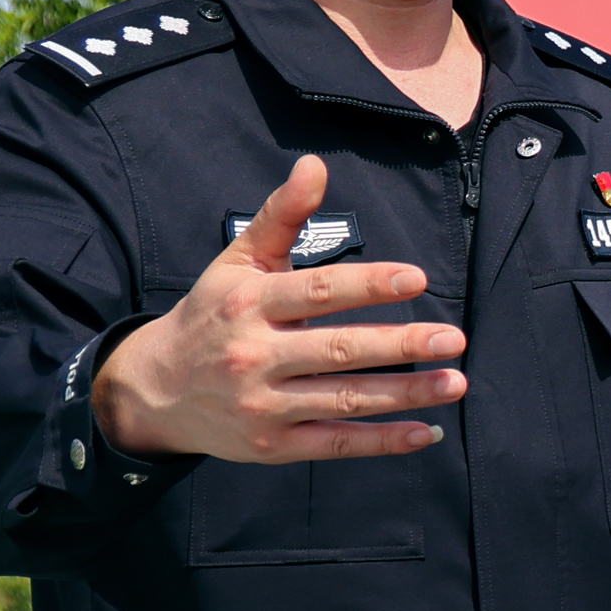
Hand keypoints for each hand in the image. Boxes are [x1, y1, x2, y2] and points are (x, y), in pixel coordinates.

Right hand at [90, 157, 469, 462]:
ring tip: (455, 382)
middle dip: (400, 343)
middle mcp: (254, 355)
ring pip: (345, 399)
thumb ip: (282, 215)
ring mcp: (263, 405)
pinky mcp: (272, 445)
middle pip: (339, 349)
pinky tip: (426, 431)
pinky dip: (383, 440)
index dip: (370, 284)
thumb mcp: (238, 261)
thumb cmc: (212, 315)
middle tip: (454, 338)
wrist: (154, 390)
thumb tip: (315, 165)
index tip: (418, 279)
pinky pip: (336, 443)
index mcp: (250, 303)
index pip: (319, 291)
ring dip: (406, 393)